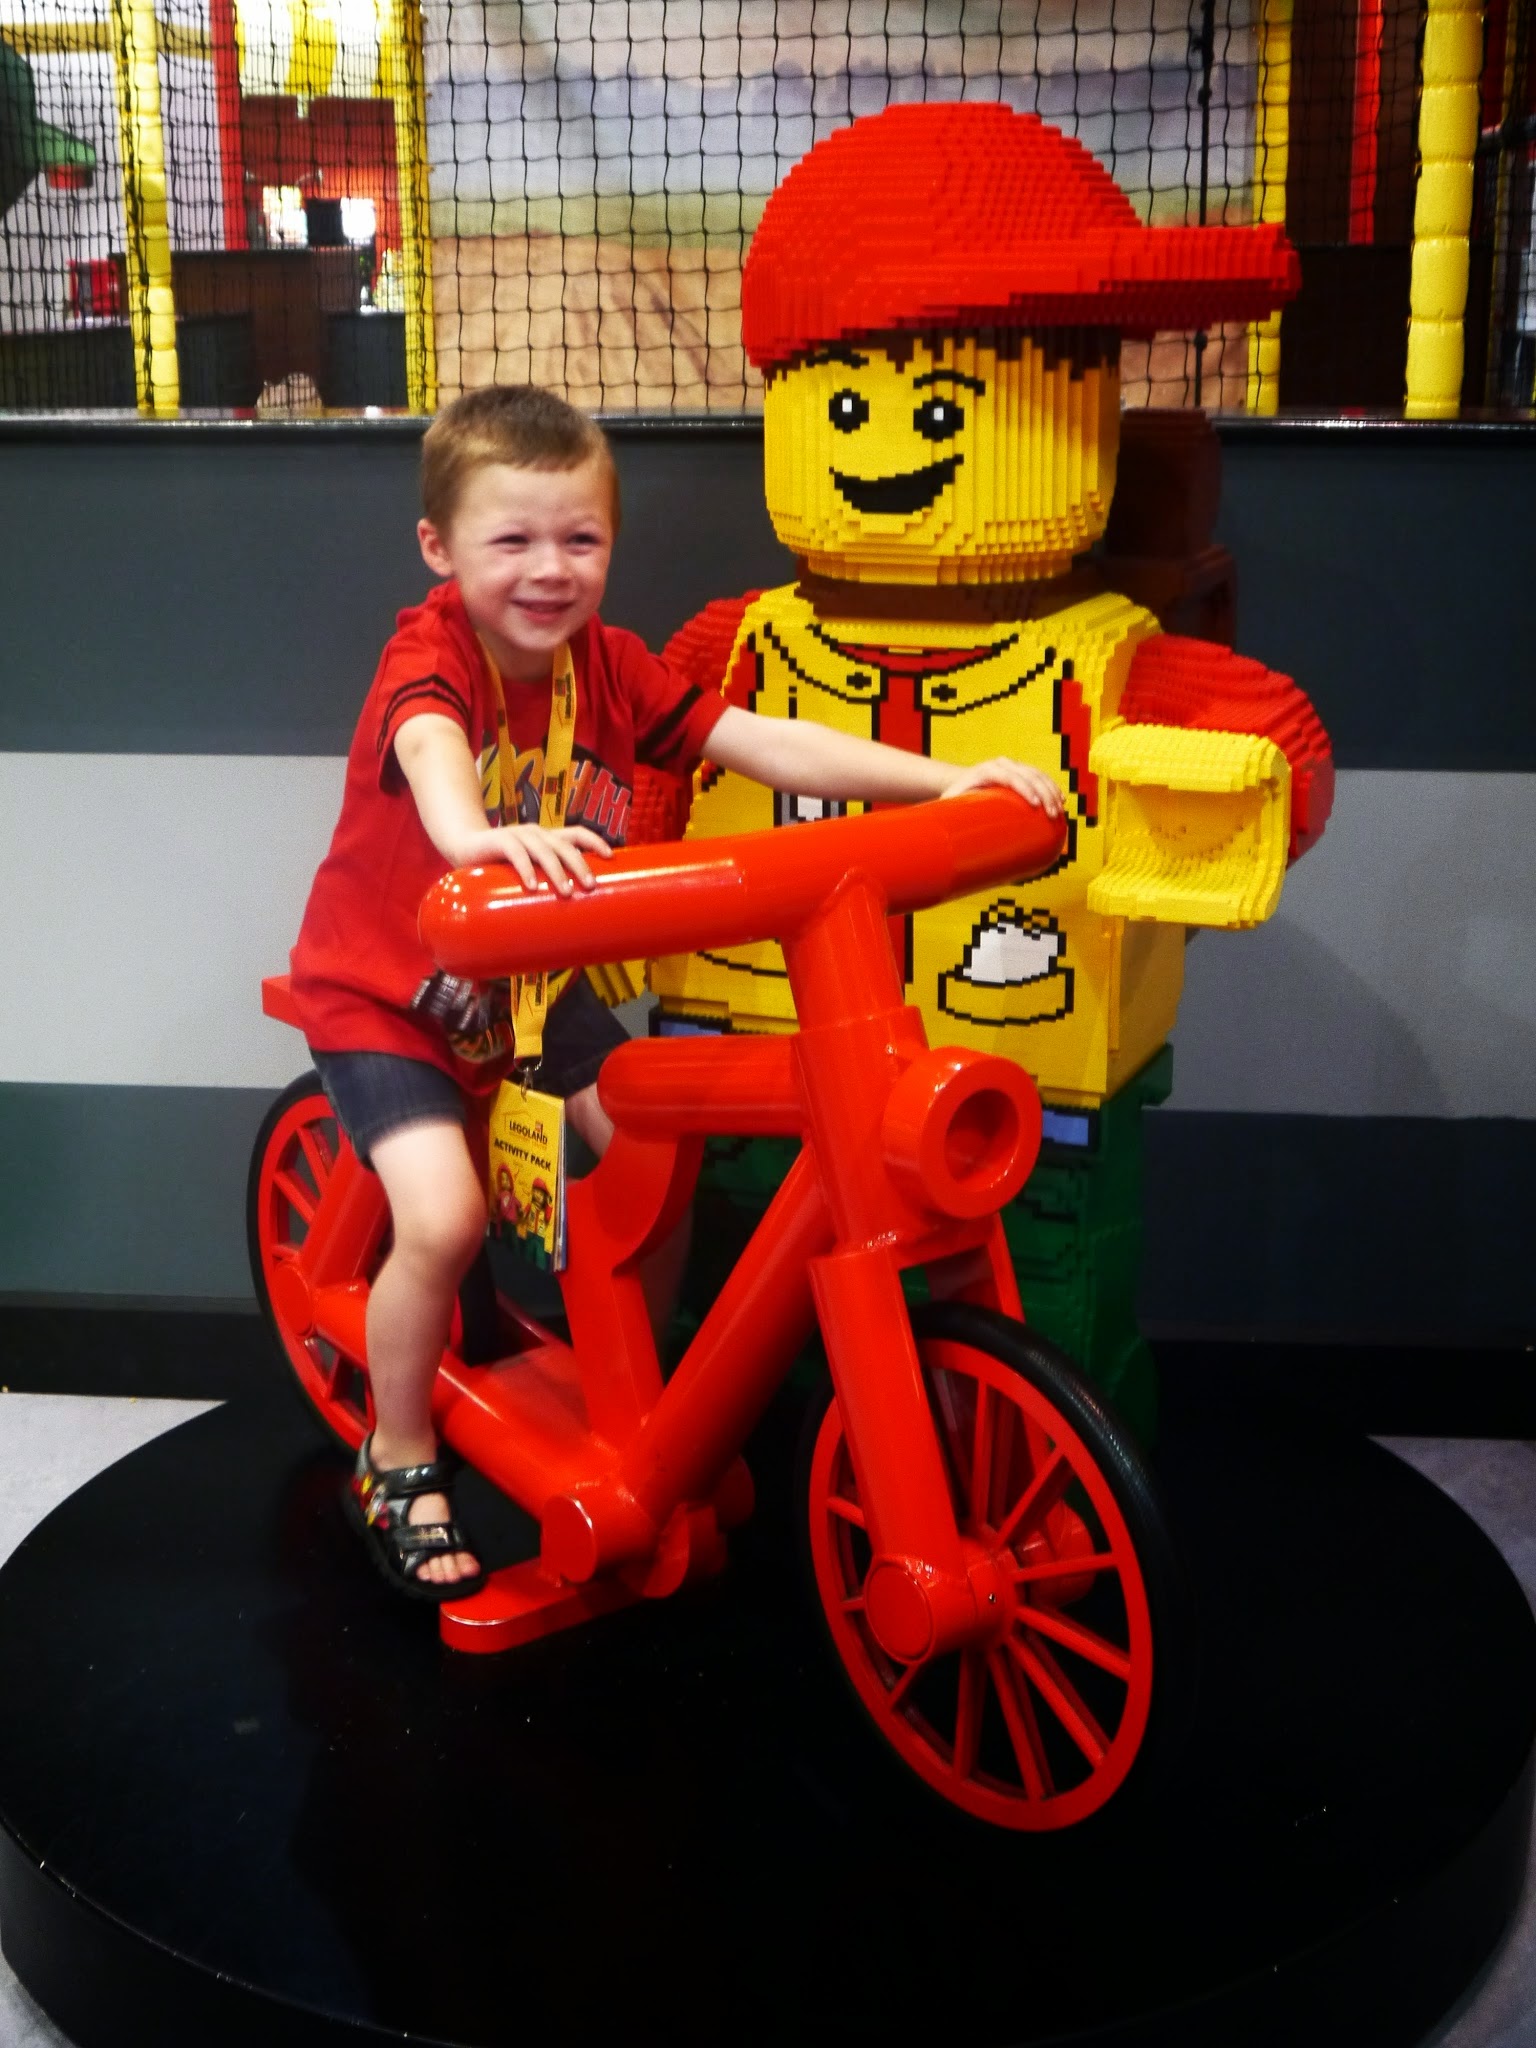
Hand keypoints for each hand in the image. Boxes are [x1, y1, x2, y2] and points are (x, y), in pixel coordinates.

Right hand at [451, 822, 613, 893]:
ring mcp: (518, 835)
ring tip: (567, 891)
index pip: (577, 833)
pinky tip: (531, 885)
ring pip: (544, 850)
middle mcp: (536, 834)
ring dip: (558, 870)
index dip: (595, 842)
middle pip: (565, 845)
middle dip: (580, 865)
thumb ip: (539, 891)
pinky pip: (516, 852)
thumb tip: (559, 932)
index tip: (610, 857)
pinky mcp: (498, 840)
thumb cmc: (497, 865)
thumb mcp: (523, 875)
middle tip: (590, 886)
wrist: (461, 845)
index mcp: (547, 838)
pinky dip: (525, 868)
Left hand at [938, 758, 1063, 815]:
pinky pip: (1040, 777)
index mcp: (986, 770)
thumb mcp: (949, 806)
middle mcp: (1001, 764)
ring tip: (1059, 811)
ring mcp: (1013, 766)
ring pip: (1038, 775)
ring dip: (1051, 791)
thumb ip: (948, 818)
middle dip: (1043, 793)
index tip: (1034, 804)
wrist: (960, 783)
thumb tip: (948, 841)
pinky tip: (1060, 799)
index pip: (1009, 775)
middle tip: (1051, 815)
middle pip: (1028, 775)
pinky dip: (1051, 787)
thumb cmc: (954, 799)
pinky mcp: (1021, 772)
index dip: (1024, 788)